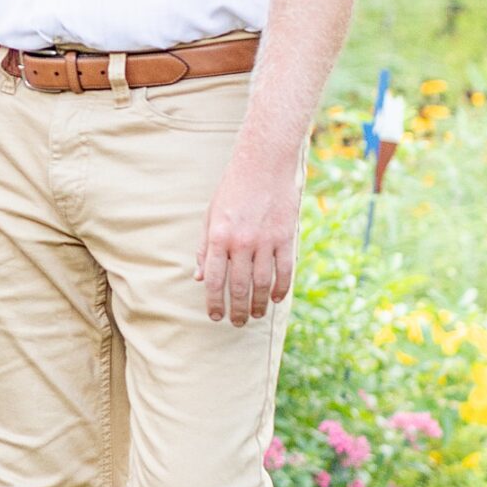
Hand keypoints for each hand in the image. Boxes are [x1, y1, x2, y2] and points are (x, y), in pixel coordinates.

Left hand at [195, 151, 300, 326]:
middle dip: (238, 309)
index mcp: (219, 237)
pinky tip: (278, 298)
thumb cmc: (233, 189)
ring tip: (257, 315)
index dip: (214, 303)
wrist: (263, 164)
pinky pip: (284, 271)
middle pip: (239, 287)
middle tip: (238, 323)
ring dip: (260, 304)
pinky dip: (281, 288)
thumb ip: (205, 248)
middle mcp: (241, 242)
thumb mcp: (211, 215)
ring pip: (263, 283)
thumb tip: (200, 278)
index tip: (215, 317)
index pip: (215, 280)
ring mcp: (265, 241)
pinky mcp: (286, 237)